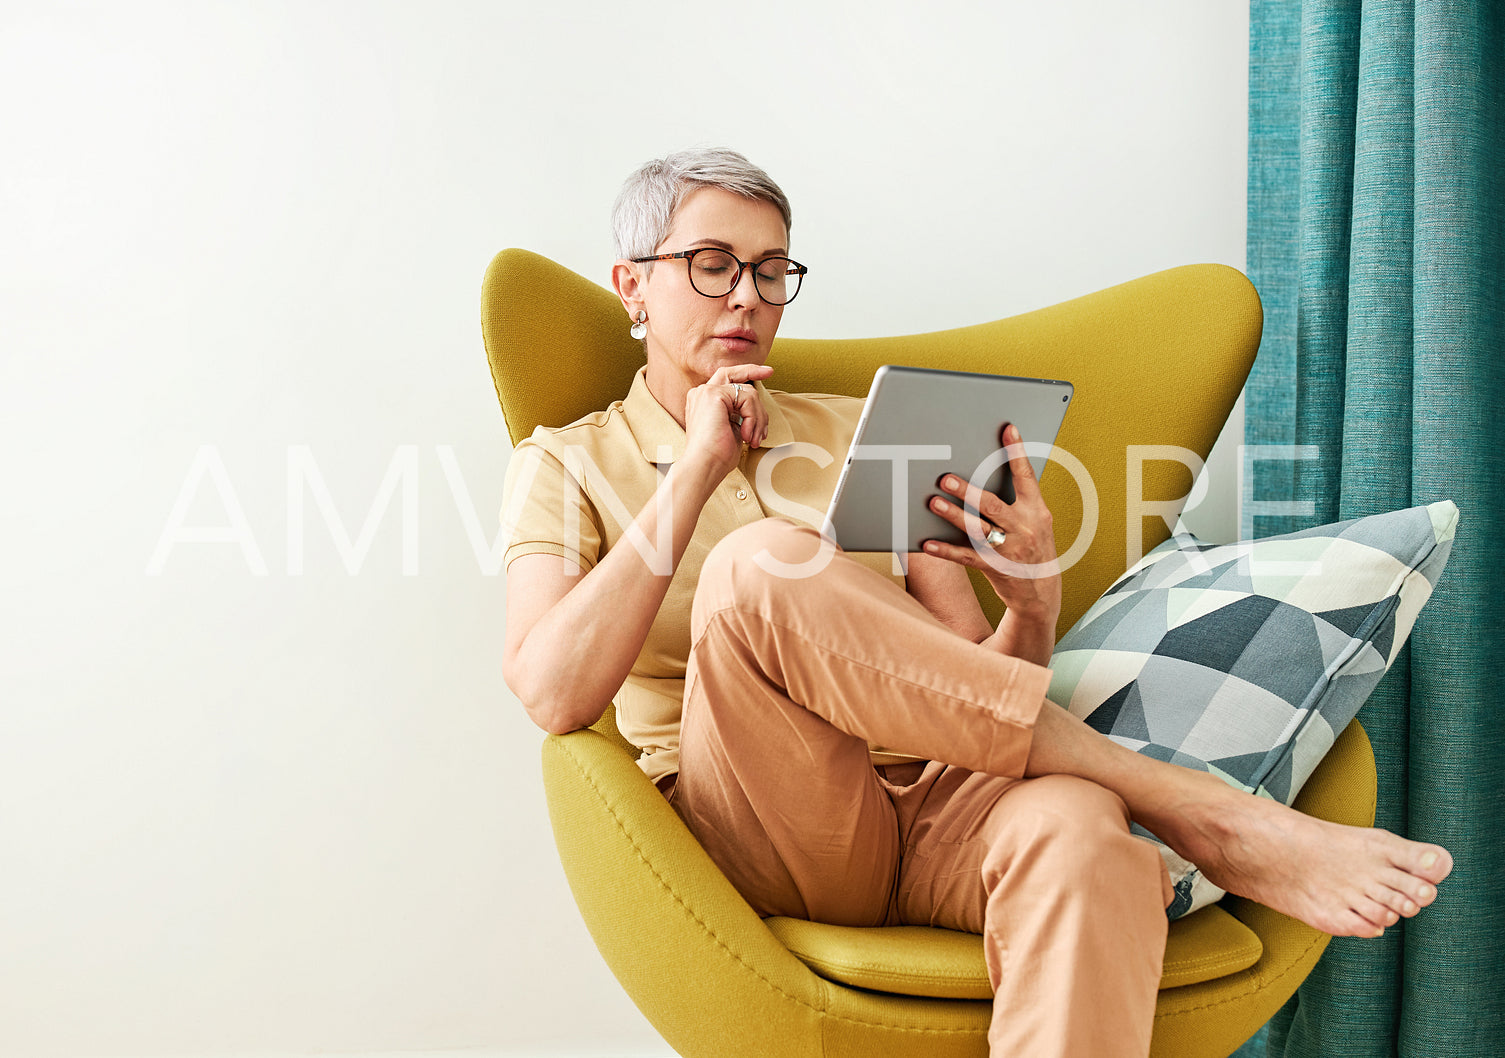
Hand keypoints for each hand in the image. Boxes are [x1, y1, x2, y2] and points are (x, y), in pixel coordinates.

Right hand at [681, 364, 773, 483]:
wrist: (704, 466)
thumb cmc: (717, 456)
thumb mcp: (732, 430)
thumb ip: (740, 415)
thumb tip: (756, 411)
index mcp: (703, 402)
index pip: (725, 380)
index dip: (744, 374)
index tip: (765, 373)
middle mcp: (701, 393)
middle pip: (732, 374)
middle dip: (752, 370)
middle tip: (770, 372)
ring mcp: (706, 392)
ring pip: (748, 392)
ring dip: (758, 417)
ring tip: (753, 439)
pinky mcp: (714, 394)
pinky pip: (748, 398)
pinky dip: (753, 418)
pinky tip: (746, 435)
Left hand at [921, 423, 1062, 626]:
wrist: (1041, 592)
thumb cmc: (1033, 548)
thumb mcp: (1036, 521)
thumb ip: (1017, 499)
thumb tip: (985, 472)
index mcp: (1037, 511)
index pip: (1026, 476)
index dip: (1016, 452)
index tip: (1008, 429)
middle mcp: (1024, 528)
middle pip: (993, 505)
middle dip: (968, 491)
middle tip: (946, 478)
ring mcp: (1009, 549)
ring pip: (977, 529)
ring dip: (953, 515)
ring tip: (933, 501)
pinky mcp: (993, 568)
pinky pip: (965, 557)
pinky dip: (945, 550)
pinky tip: (927, 543)